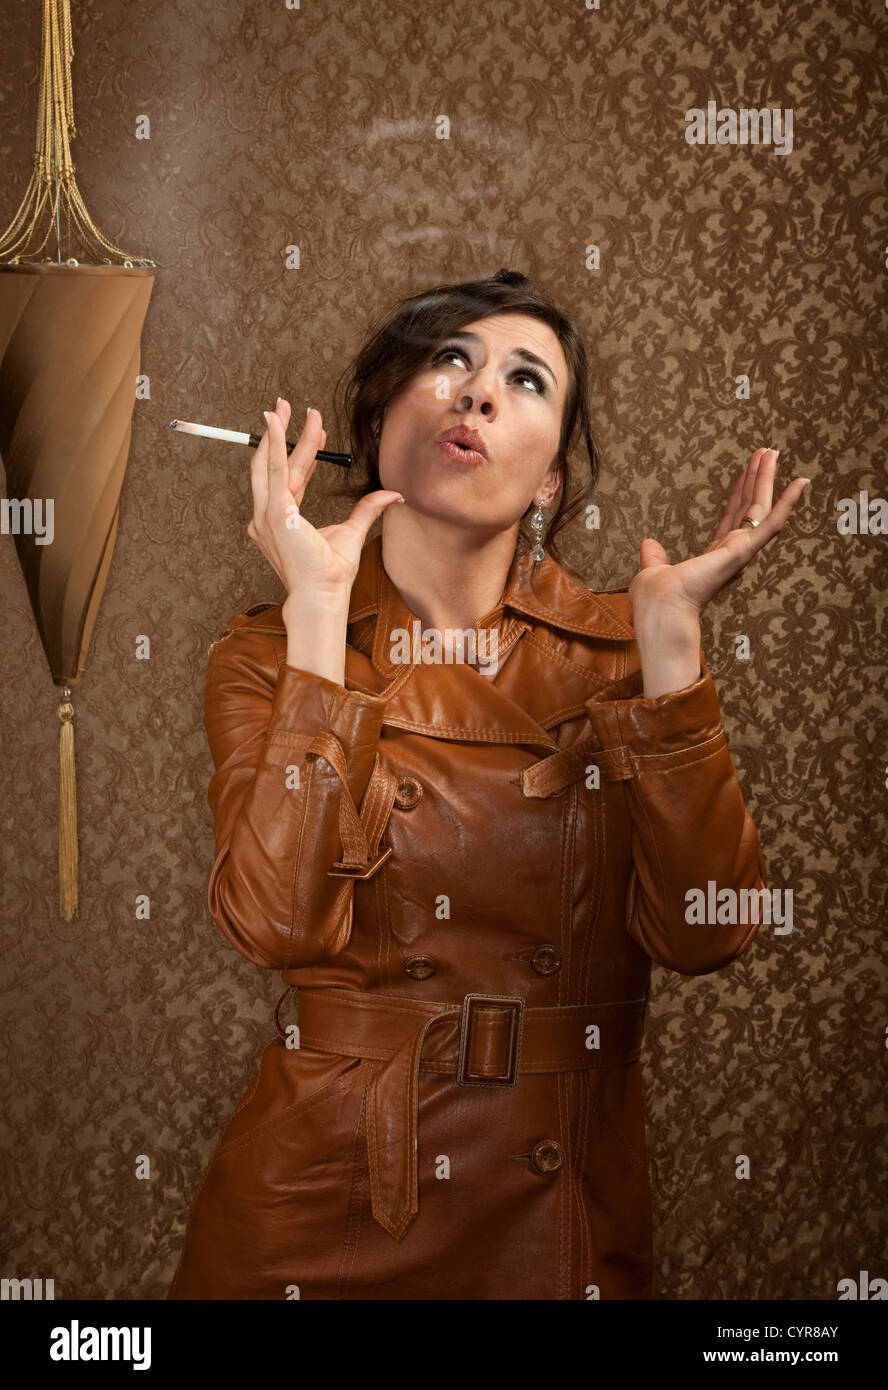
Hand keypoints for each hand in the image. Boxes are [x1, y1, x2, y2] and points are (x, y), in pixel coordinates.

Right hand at [247, 397, 403, 600]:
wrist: (322, 594)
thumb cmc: (332, 574)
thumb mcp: (353, 532)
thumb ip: (367, 509)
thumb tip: (392, 493)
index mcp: (280, 521)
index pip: (291, 477)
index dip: (302, 451)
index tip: (315, 430)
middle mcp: (267, 516)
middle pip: (272, 465)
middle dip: (278, 435)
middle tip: (285, 407)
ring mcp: (266, 516)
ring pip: (270, 464)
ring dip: (275, 434)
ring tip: (282, 408)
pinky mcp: (273, 514)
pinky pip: (274, 472)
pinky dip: (274, 447)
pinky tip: (276, 425)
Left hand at [628, 447, 809, 628]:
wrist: (662, 609)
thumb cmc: (658, 600)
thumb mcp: (654, 571)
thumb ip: (655, 557)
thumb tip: (648, 546)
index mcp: (714, 556)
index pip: (732, 517)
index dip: (740, 492)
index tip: (746, 471)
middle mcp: (732, 553)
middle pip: (750, 508)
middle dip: (758, 478)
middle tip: (767, 452)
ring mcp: (741, 552)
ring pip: (761, 508)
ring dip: (768, 479)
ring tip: (773, 452)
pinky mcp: (744, 550)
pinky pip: (771, 523)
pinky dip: (788, 502)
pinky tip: (801, 481)